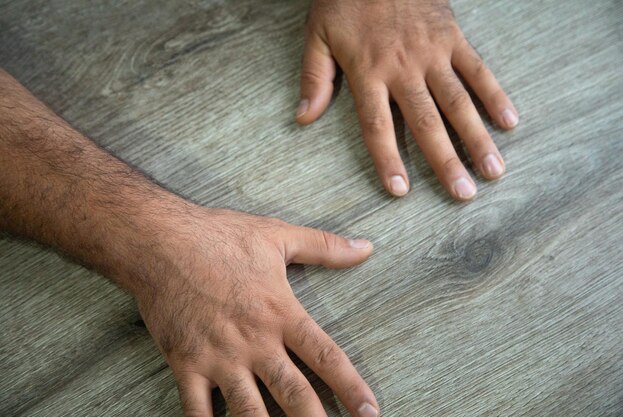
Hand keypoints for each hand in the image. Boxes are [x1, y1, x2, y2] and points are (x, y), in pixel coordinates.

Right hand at [132, 208, 378, 416]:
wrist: (161, 241)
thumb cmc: (221, 236)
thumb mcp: (278, 236)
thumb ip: (325, 247)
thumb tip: (365, 247)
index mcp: (281, 313)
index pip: (326, 356)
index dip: (351, 387)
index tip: (371, 412)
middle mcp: (254, 342)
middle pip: (294, 395)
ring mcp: (219, 357)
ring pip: (249, 414)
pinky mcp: (186, 364)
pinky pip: (198, 411)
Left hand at [296, 0, 518, 200]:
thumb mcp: (318, 35)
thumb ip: (314, 77)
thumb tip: (303, 118)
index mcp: (368, 72)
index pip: (378, 126)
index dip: (388, 160)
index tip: (400, 191)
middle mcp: (403, 68)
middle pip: (426, 122)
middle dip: (446, 161)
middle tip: (463, 195)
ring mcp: (432, 53)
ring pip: (458, 101)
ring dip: (477, 137)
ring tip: (493, 170)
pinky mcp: (452, 36)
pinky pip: (477, 69)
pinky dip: (494, 94)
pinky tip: (509, 121)